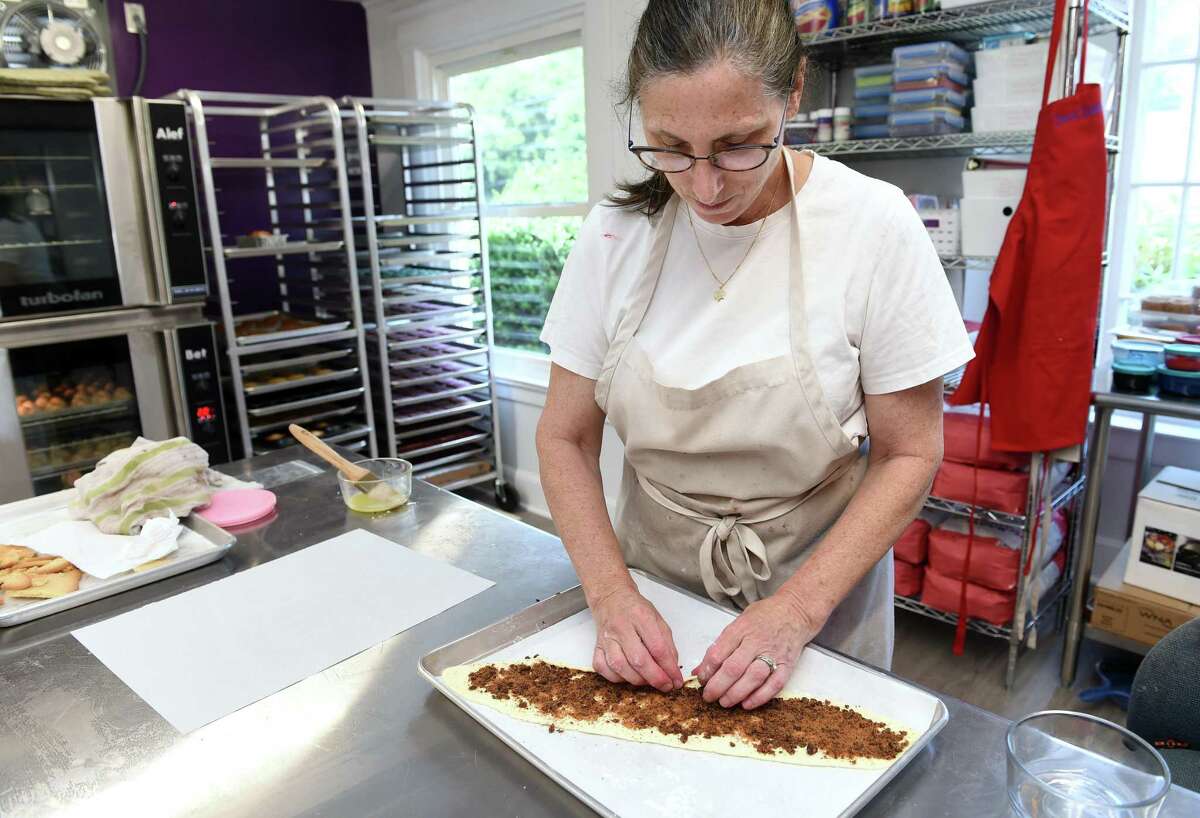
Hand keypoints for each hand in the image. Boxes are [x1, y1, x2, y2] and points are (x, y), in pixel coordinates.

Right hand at [590, 585, 683, 691]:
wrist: (611, 597)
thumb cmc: (635, 609)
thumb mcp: (657, 619)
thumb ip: (666, 643)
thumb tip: (672, 668)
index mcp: (641, 617)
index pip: (658, 648)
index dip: (669, 668)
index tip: (676, 680)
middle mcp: (621, 627)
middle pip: (638, 660)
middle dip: (655, 678)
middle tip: (666, 686)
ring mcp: (606, 638)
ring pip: (619, 666)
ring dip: (637, 680)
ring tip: (648, 681)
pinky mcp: (596, 646)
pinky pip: (603, 668)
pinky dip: (616, 678)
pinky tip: (627, 676)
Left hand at [691, 591, 822, 709]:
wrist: (796, 611)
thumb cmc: (764, 616)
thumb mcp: (739, 622)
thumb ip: (721, 645)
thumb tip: (701, 669)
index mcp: (742, 628)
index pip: (719, 652)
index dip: (707, 670)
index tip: (701, 679)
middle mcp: (757, 641)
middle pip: (734, 667)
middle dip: (718, 686)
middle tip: (708, 696)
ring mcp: (774, 654)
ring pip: (753, 677)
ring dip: (736, 693)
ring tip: (724, 702)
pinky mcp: (787, 665)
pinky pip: (774, 684)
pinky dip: (760, 697)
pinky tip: (747, 704)